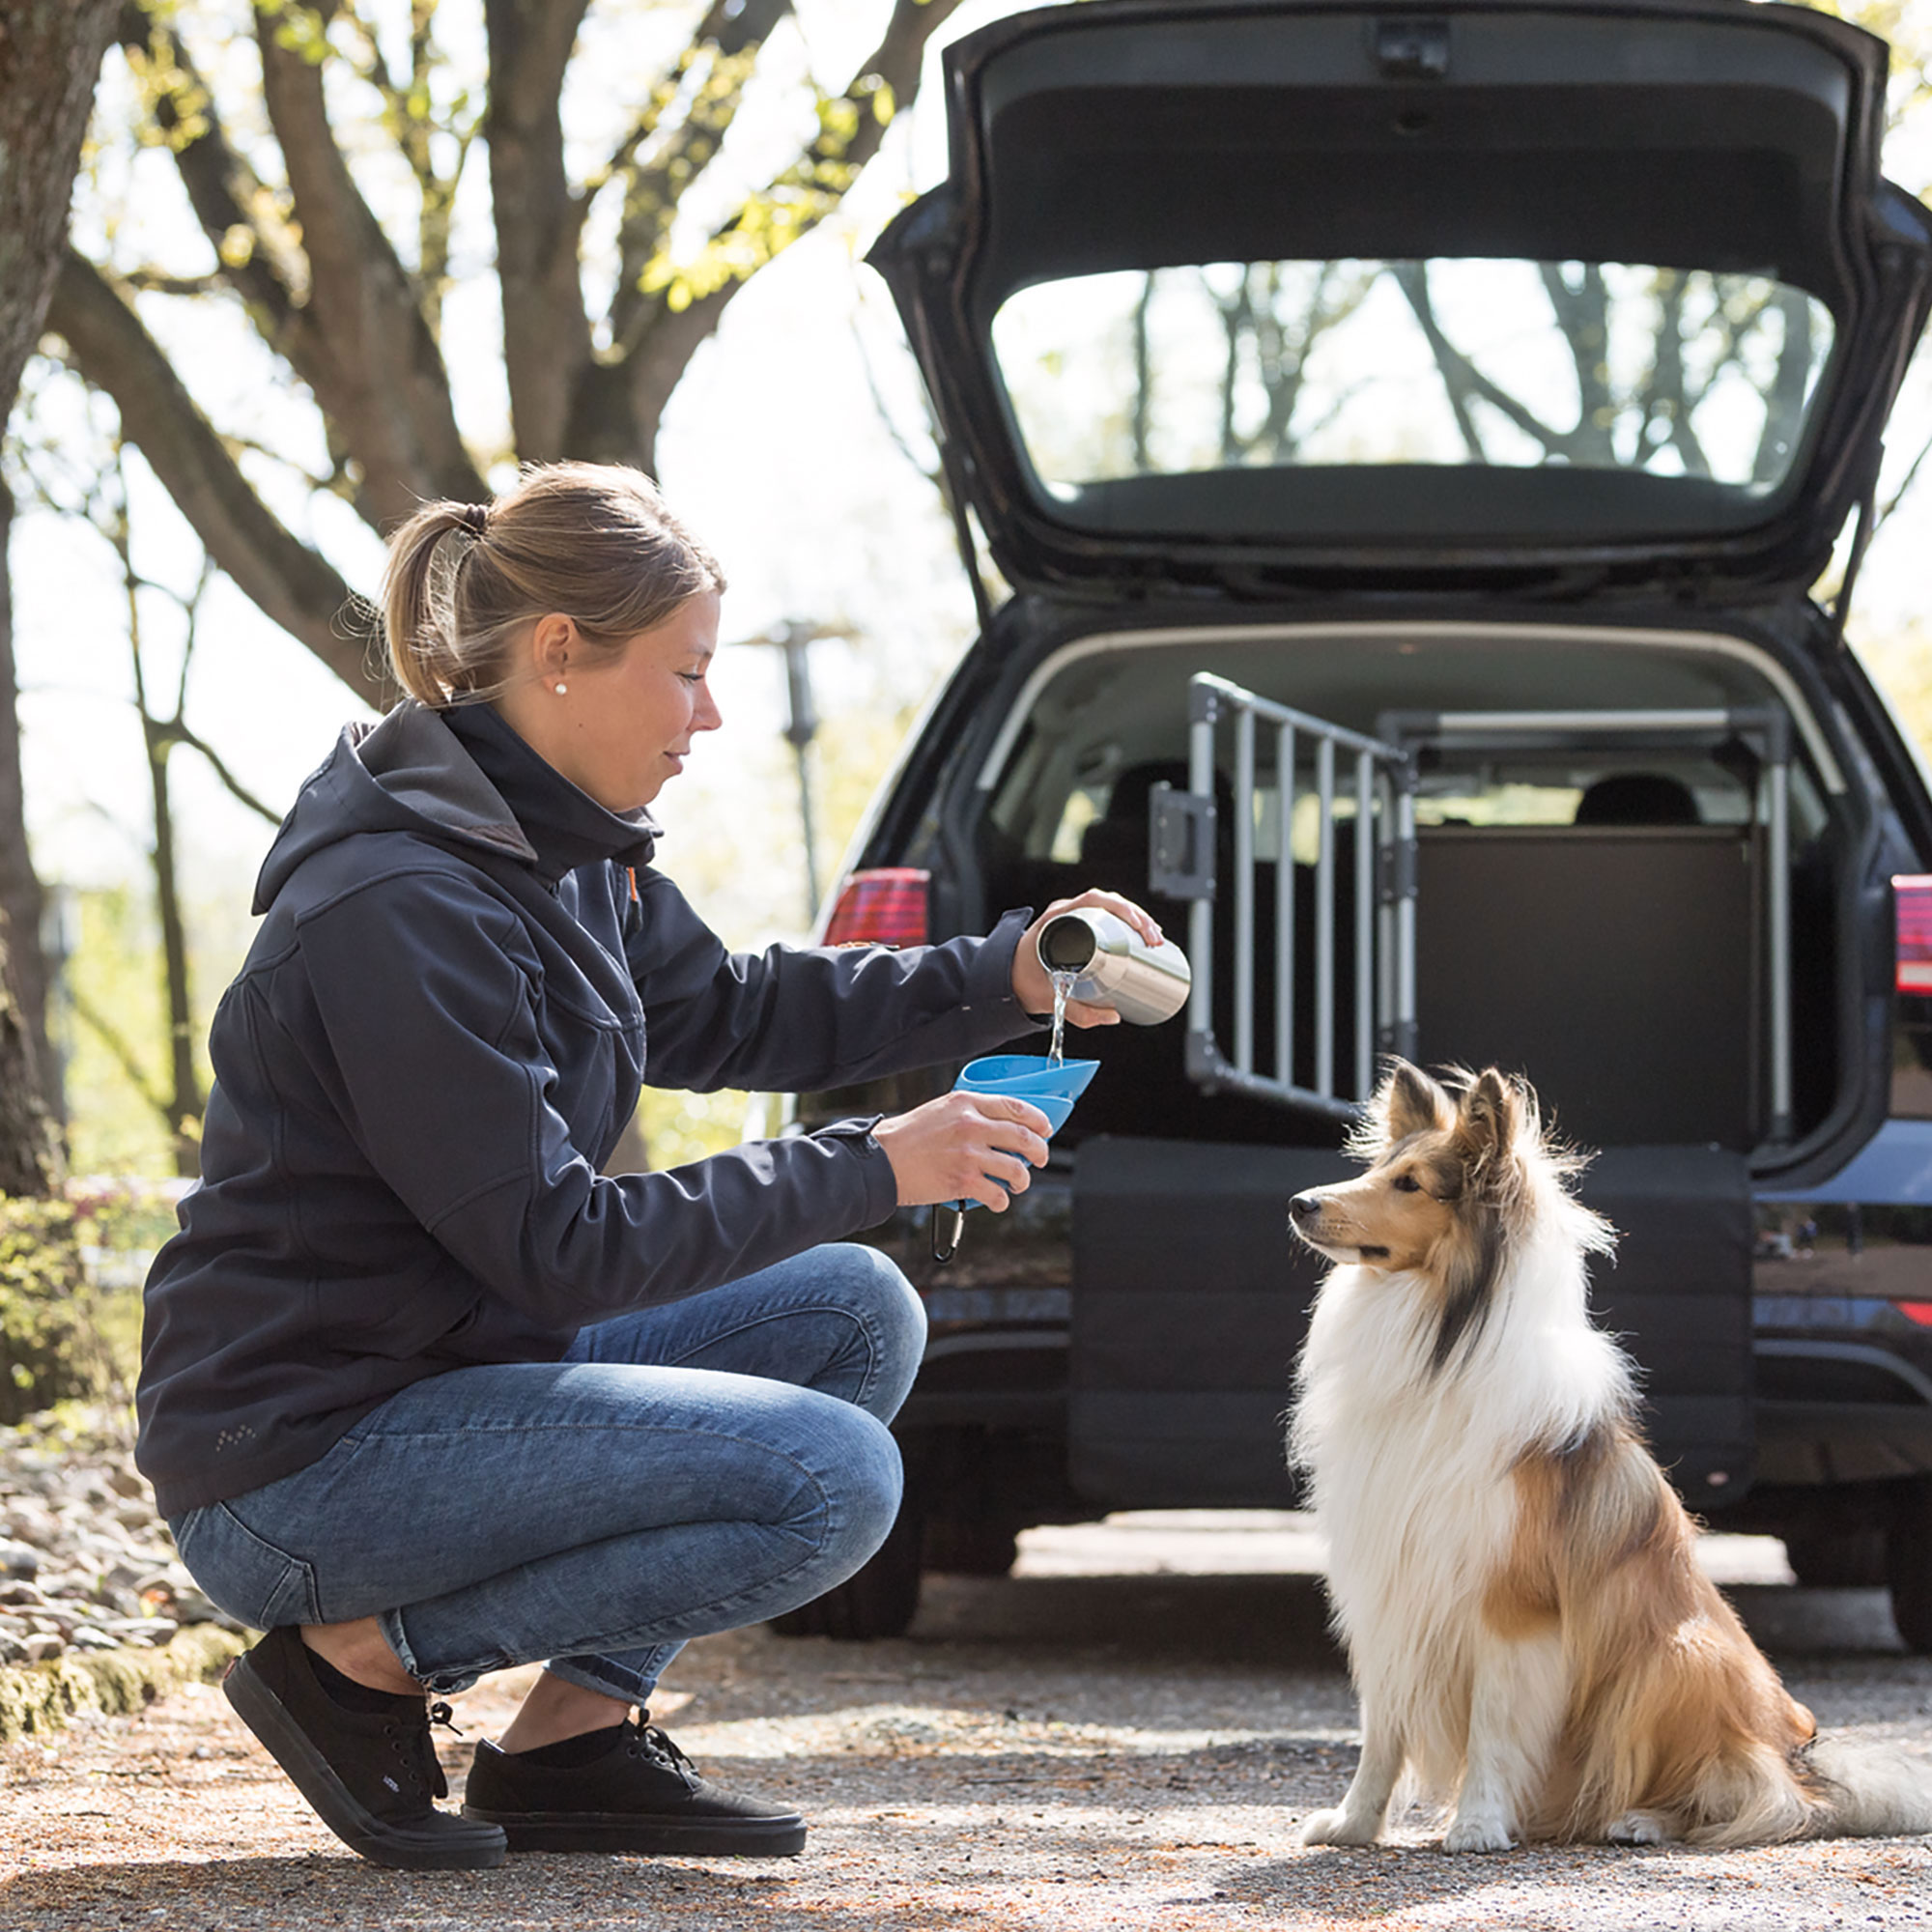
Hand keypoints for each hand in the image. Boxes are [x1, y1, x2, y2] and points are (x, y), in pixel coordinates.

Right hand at [871, 1090, 1052, 1209]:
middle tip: (1040, 1159)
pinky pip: (997, 1194)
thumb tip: (1001, 1126)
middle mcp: (971, 1126)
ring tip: (1018, 1183)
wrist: (881, 1160)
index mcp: (967, 1104)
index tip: (1045, 1129)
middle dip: (1040, 1151)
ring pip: (1016, 1168)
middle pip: (1023, 1137)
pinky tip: (998, 1200)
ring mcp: (969, 1154)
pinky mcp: (963, 1181)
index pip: (1015, 1107)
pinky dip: (1002, 1200)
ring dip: (1023, 1179)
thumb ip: (970, 1114)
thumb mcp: (941, 1110)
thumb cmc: (908, 1136)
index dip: (1038, 1120)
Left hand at [1011, 889, 1166, 1024]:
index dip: (1121, 907)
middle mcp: (1065, 913)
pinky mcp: (1080, 928)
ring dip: (1138, 919)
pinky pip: (1107, 916)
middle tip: (1154, 940)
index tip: (1138, 925)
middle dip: (1139, 917)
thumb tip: (1114, 1017)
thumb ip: (1079, 1012)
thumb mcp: (1050, 998)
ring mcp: (1073, 918)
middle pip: (1109, 903)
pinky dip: (1128, 921)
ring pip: (1112, 909)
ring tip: (1155, 939)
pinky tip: (1145, 932)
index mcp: (1056, 918)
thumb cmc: (1024, 982)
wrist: (1007, 979)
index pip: (1093, 899)